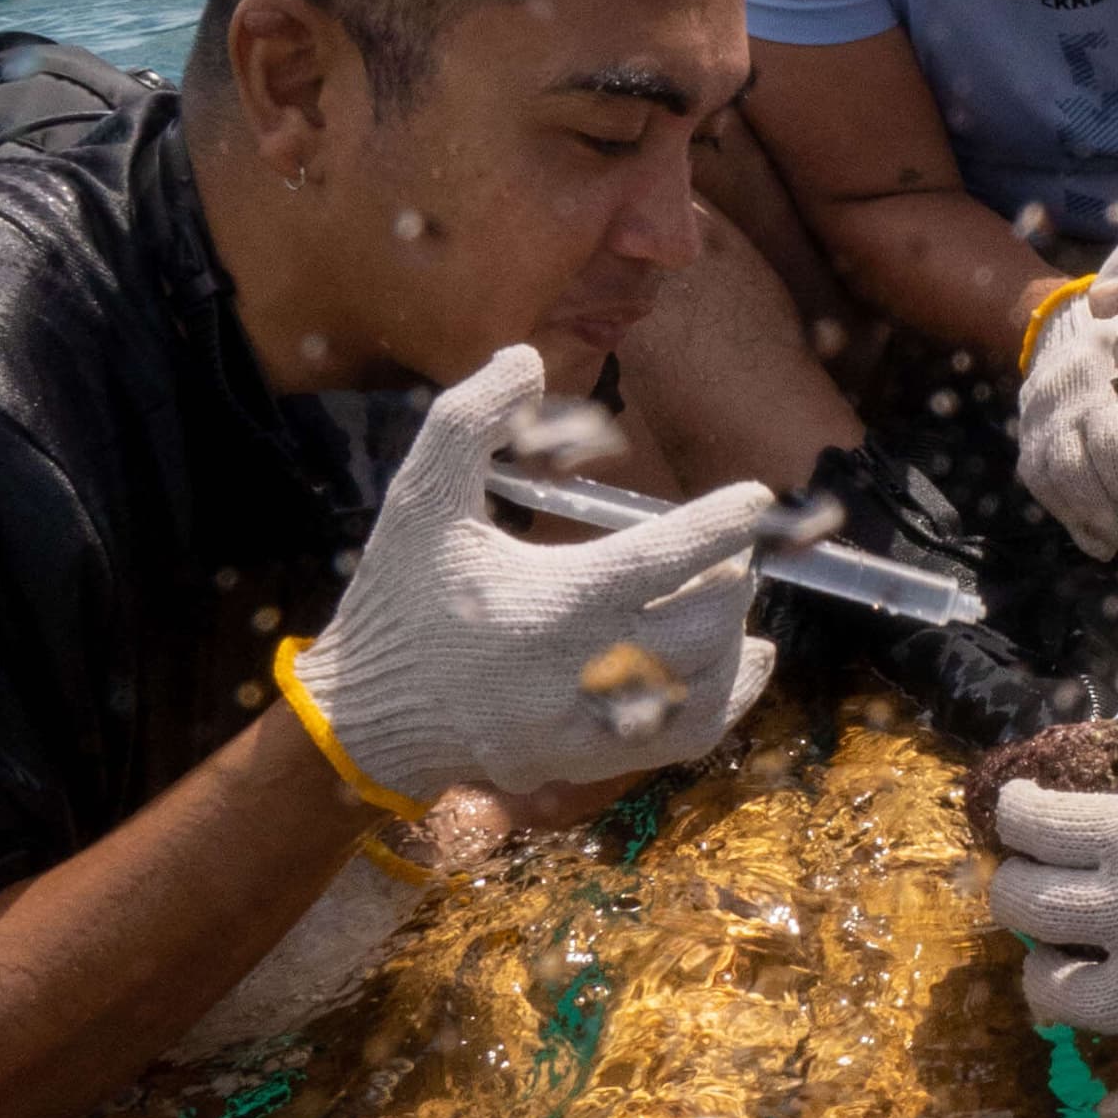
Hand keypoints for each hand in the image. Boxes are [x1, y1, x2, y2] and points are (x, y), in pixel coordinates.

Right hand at [296, 347, 774, 801]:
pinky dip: (727, 700)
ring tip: (730, 598)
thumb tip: (526, 356)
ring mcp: (586, 724)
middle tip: (730, 552)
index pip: (666, 560)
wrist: (360, 714)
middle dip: (731, 580)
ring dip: (732, 638)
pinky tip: (742, 661)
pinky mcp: (586, 760)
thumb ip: (469, 419)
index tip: (757, 499)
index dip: (722, 526)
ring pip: (704, 686)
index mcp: (550, 602)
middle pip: (702, 626)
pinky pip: (684, 739)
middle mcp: (579, 671)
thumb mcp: (421, 499)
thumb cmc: (397, 597)